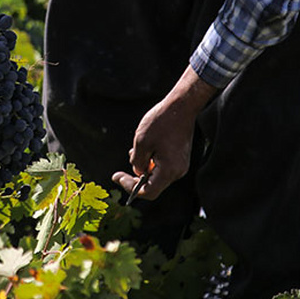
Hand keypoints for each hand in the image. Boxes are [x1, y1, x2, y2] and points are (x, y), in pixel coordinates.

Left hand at [112, 66, 217, 200]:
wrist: (182, 106)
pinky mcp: (180, 159)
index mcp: (168, 170)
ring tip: (134, 150)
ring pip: (156, 175)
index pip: (148, 192)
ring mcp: (180, 165)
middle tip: (120, 170)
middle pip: (153, 185)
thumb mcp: (141, 141)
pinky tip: (145, 147)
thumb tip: (138, 172)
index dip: (130, 188)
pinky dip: (150, 162)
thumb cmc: (162, 122)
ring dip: (142, 167)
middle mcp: (177, 172)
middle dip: (135, 177)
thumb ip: (137, 161)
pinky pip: (162, 167)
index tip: (117, 177)